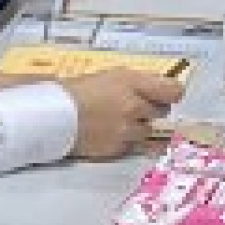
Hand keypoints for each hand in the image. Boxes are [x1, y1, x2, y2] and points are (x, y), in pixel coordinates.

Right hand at [62, 68, 184, 158]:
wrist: (50, 118)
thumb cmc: (76, 91)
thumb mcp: (109, 76)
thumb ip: (137, 82)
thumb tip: (160, 89)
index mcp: (133, 83)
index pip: (174, 91)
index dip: (170, 93)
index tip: (163, 95)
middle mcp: (135, 107)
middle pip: (161, 112)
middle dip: (149, 110)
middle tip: (131, 107)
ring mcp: (127, 131)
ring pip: (147, 130)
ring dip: (137, 127)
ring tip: (115, 122)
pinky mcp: (118, 149)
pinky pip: (132, 145)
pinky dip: (124, 141)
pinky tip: (107, 134)